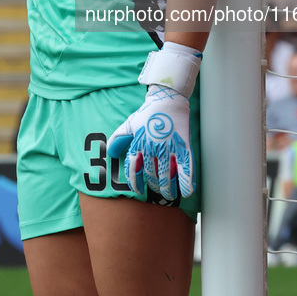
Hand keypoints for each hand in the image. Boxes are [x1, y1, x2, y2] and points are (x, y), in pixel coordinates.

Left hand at [107, 43, 201, 200]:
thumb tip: (109, 153)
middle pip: (152, 176)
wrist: (167, 100)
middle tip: (158, 193)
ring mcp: (169, 148)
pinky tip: (187, 192)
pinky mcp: (183, 147)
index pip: (133, 169)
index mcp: (139, 144)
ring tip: (169, 196)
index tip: (139, 191)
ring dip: (168, 189)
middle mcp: (153, 148)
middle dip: (155, 187)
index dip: (135, 183)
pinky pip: (186, 169)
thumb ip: (118, 138)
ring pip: (167, 176)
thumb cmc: (147, 113)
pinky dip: (186, 182)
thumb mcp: (129, 124)